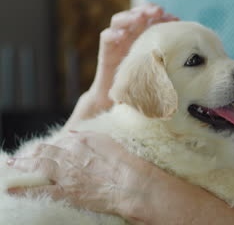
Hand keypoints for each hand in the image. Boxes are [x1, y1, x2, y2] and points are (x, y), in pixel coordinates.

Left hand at [6, 131, 157, 221]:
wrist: (129, 183)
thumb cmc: (123, 162)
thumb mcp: (107, 141)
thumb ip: (87, 137)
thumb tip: (71, 135)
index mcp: (80, 142)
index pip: (59, 143)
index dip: (51, 146)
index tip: (46, 149)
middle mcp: (69, 155)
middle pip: (44, 152)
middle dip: (31, 153)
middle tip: (21, 156)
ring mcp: (65, 173)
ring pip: (37, 167)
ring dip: (22, 165)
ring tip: (13, 164)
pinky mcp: (65, 191)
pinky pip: (40, 191)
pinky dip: (23, 190)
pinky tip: (11, 189)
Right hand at [90, 3, 178, 111]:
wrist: (120, 102)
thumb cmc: (143, 84)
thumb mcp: (158, 68)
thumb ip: (170, 59)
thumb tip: (192, 56)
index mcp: (143, 36)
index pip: (151, 19)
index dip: (162, 16)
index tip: (174, 18)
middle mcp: (130, 36)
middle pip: (136, 15)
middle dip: (146, 11)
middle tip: (157, 10)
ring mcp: (117, 42)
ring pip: (119, 21)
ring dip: (130, 17)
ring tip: (140, 17)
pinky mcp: (106, 52)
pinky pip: (106, 38)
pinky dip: (113, 34)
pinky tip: (122, 35)